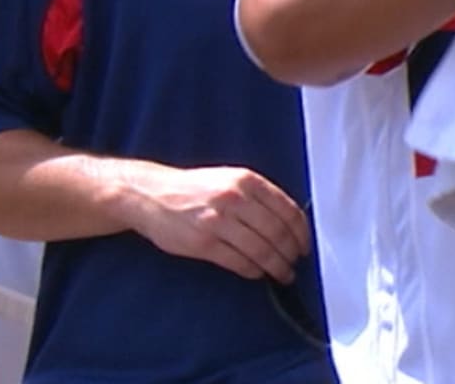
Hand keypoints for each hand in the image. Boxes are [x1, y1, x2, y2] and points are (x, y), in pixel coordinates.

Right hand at [120, 165, 309, 283]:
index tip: (305, 246)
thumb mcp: (230, 179)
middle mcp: (236, 198)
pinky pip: (238, 262)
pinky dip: (254, 271)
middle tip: (295, 264)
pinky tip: (258, 274)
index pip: (289, 210)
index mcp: (248, 181)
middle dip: (291, 253)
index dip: (302, 233)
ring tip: (282, 274)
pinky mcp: (203, 243)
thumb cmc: (193, 189)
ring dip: (277, 267)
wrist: (149, 194)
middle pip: (278, 233)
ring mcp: (219, 221)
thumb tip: (290, 223)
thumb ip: (259, 196)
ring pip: (262, 250)